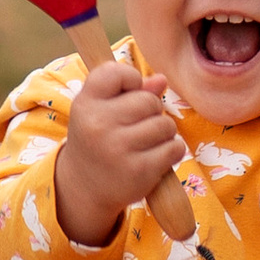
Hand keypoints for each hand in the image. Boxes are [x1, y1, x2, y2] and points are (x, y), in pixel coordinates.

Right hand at [54, 58, 183, 246]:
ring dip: (163, 132)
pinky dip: (172, 150)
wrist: (84, 187)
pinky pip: (175, 148)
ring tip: (146, 141)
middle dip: (151, 110)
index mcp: (86, 104)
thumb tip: (161, 80)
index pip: (116, 72)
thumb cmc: (97, 138)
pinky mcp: (140, 171)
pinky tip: (155, 156)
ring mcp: (119, 149)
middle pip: (149, 100)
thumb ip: (130, 90)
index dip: (131, 78)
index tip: (127, 94)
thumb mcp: (100, 109)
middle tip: (137, 125)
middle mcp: (99, 125)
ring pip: (165, 124)